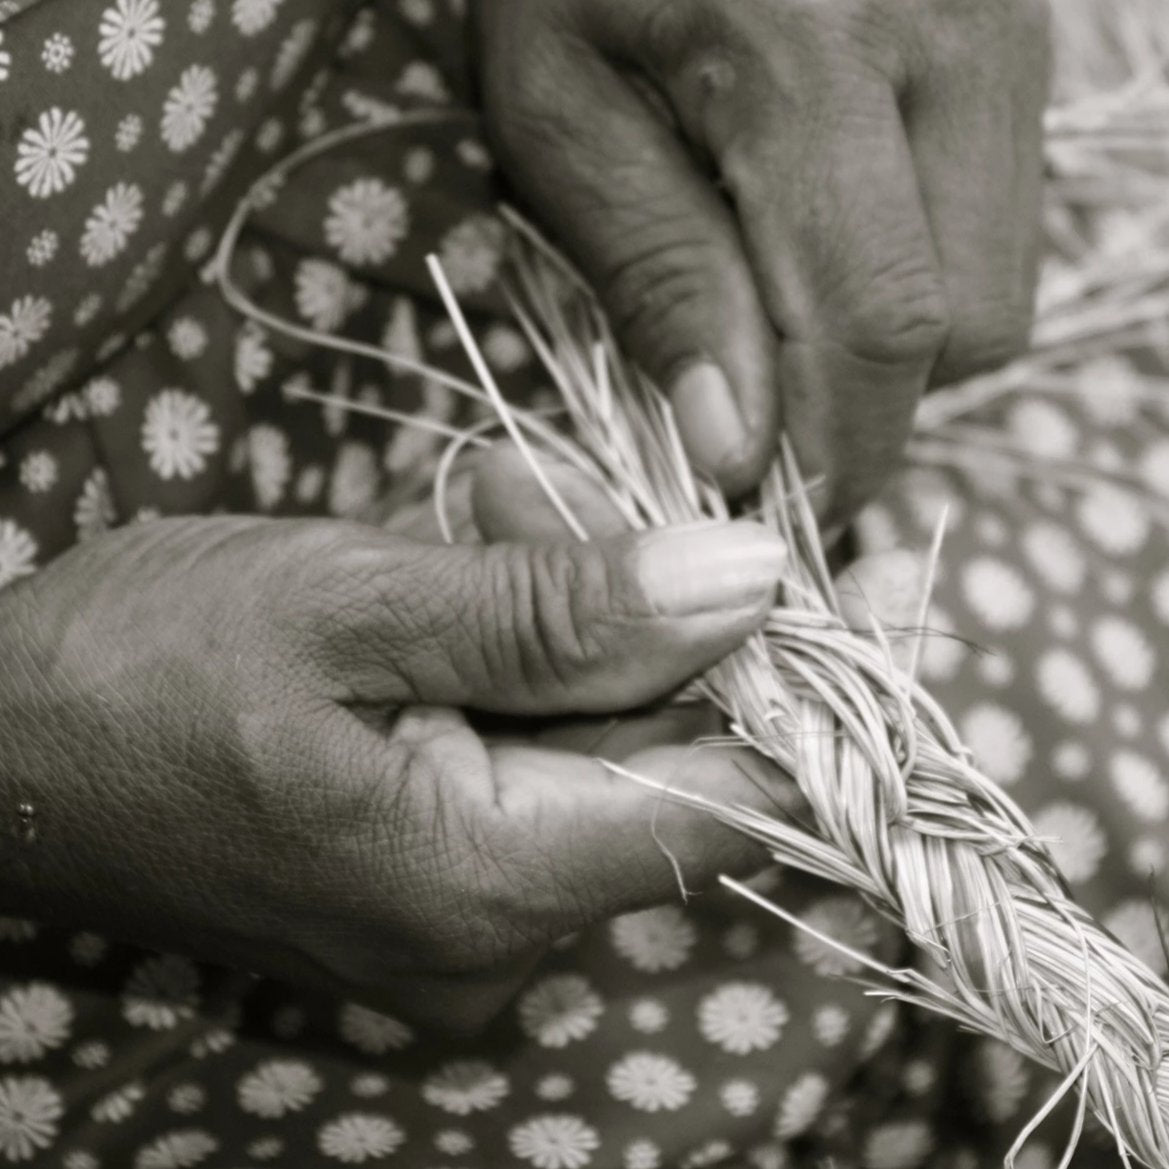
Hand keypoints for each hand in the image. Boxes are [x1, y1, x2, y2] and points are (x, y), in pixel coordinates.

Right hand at [0, 494, 785, 1031]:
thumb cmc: (140, 670)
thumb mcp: (353, 605)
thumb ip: (562, 611)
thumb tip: (749, 579)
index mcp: (486, 884)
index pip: (737, 804)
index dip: (806, 684)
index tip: (837, 572)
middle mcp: (498, 936)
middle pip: (667, 761)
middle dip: (645, 608)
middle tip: (563, 493)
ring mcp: (468, 920)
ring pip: (601, 745)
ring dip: (573, 616)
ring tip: (498, 508)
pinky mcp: (437, 884)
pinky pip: (538, 761)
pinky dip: (529, 659)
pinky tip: (475, 572)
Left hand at [476, 0, 1049, 515]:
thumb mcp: (561, 116)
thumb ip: (660, 278)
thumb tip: (738, 447)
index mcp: (814, 52)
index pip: (880, 326)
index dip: (832, 449)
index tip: (762, 503)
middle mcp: (954, 37)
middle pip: (968, 327)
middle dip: (866, 407)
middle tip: (759, 410)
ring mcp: (1007, 32)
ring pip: (999, 287)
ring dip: (896, 351)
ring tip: (783, 316)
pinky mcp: (1019, 42)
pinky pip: (996, 228)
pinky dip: (919, 280)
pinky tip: (830, 246)